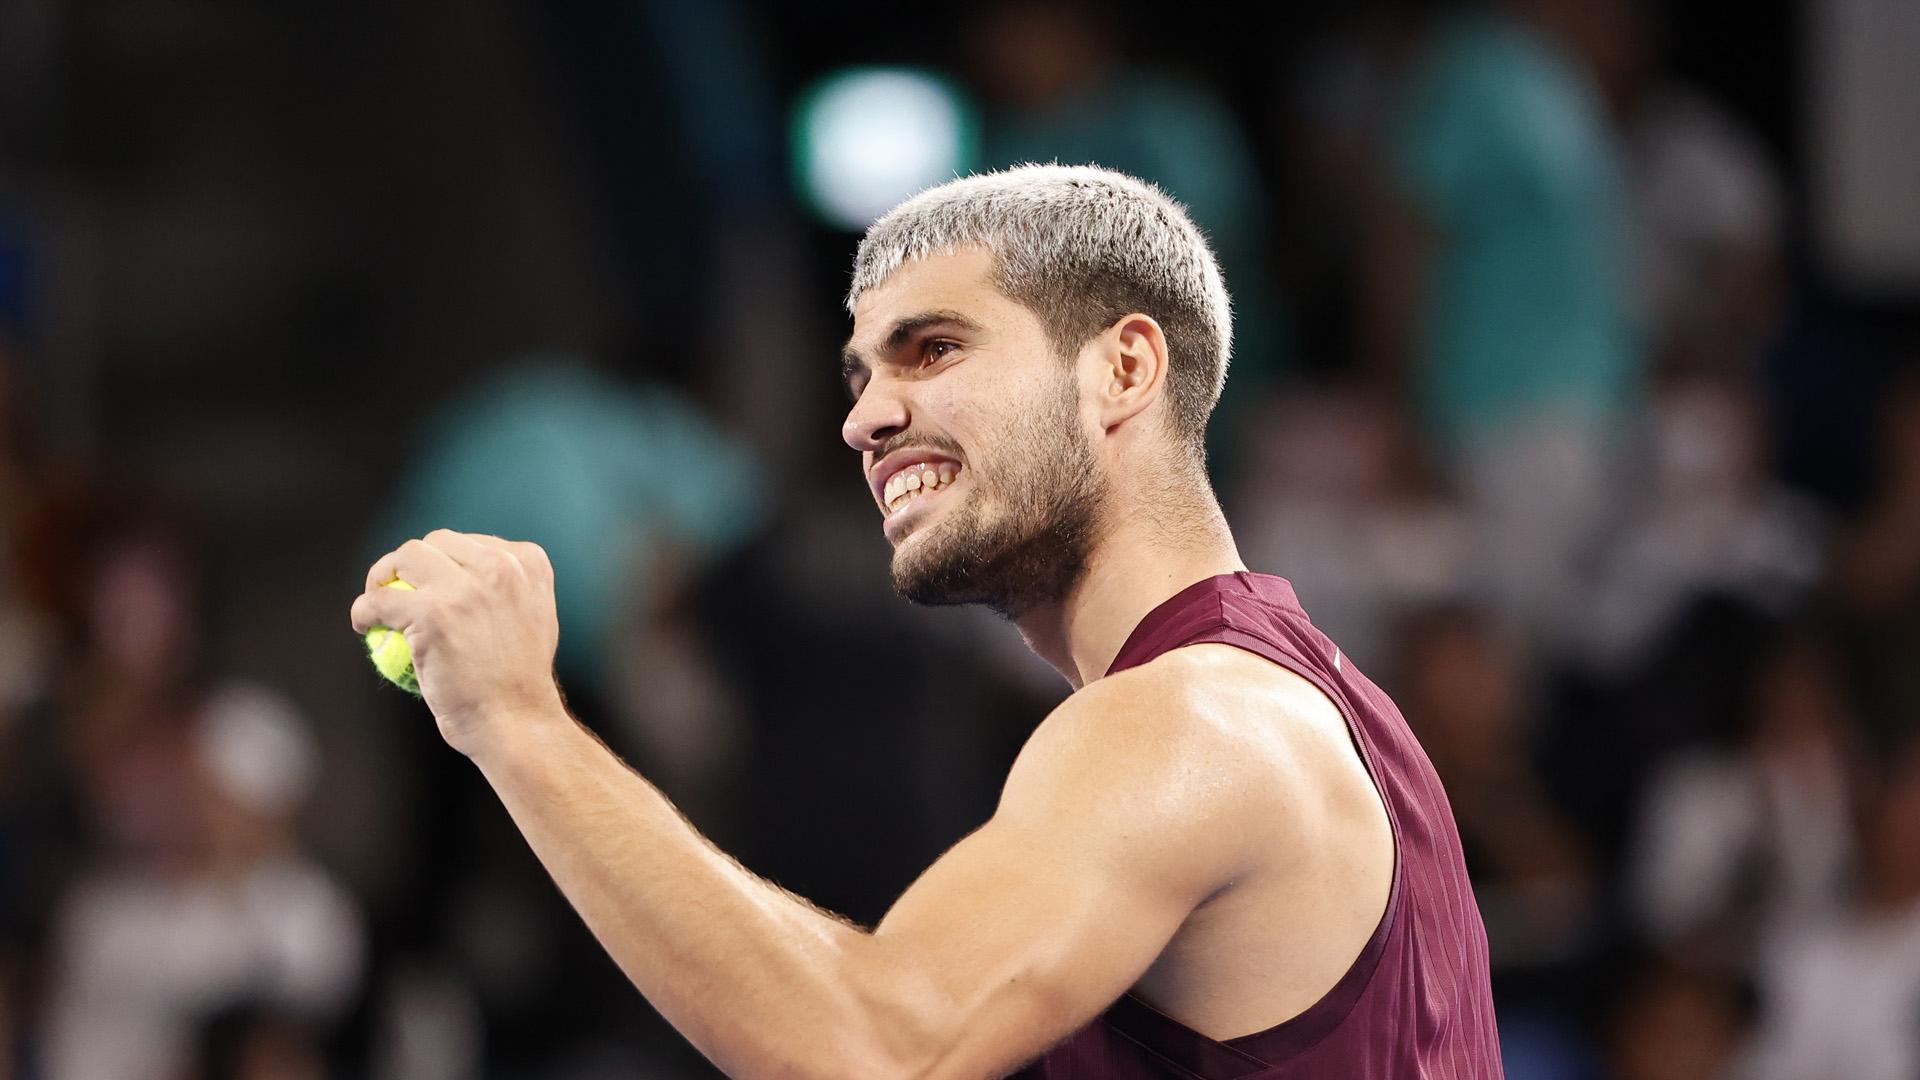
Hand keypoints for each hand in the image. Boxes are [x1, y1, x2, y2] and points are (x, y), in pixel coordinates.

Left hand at [350, 529, 565, 755]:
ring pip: (406, 558)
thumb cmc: (520, 683)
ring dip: (384, 575)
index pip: (473, 543)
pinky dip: (364, 611)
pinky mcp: (433, 613)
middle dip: (413, 561)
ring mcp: (465, 588)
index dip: (447, 560)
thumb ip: (506, 591)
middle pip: (437, 542)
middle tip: (396, 587)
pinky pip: (380, 601)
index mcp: (528, 563)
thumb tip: (467, 576)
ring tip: (375, 600)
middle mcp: (501, 566)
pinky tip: (364, 625)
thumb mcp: (532, 618)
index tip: (431, 583)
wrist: (517, 720)